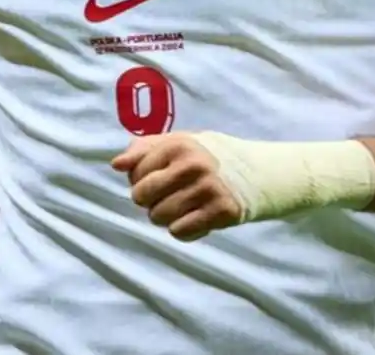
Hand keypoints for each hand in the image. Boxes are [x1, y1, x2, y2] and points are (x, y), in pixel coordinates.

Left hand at [111, 133, 244, 241]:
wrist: (258, 172)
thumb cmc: (208, 157)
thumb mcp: (179, 142)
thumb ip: (144, 149)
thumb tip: (117, 165)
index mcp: (179, 144)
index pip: (135, 173)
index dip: (140, 180)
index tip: (157, 179)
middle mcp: (193, 165)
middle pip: (142, 196)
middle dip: (148, 200)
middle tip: (166, 196)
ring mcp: (208, 189)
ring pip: (158, 217)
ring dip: (164, 216)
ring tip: (181, 206)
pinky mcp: (221, 212)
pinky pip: (179, 232)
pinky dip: (182, 229)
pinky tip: (195, 218)